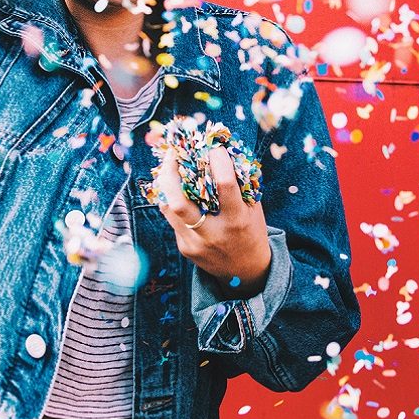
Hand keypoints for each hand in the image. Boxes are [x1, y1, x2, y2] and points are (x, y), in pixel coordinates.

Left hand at [156, 145, 270, 297]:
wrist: (245, 271)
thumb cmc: (251, 233)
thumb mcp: (253, 210)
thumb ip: (240, 186)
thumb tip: (223, 153)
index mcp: (236, 220)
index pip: (225, 186)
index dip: (219, 162)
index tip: (214, 147)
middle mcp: (213, 233)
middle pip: (180, 203)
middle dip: (171, 174)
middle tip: (173, 155)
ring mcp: (195, 242)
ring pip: (169, 209)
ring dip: (165, 185)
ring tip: (168, 168)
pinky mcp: (184, 248)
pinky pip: (172, 219)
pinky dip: (171, 201)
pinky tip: (174, 189)